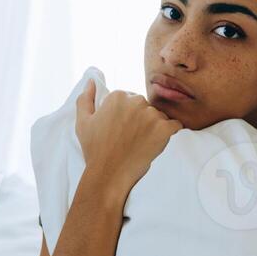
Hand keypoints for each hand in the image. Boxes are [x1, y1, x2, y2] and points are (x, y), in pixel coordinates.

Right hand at [75, 79, 182, 196]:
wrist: (109, 174)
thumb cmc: (95, 150)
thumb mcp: (82, 122)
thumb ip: (85, 98)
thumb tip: (92, 81)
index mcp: (118, 96)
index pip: (129, 100)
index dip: (126, 116)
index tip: (121, 129)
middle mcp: (136, 101)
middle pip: (145, 106)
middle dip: (141, 119)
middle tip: (131, 138)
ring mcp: (151, 115)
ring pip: (159, 116)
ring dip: (154, 127)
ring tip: (141, 143)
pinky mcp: (164, 129)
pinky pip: (174, 125)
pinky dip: (170, 133)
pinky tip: (159, 141)